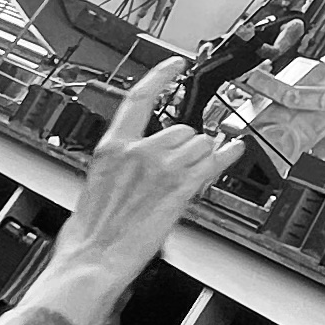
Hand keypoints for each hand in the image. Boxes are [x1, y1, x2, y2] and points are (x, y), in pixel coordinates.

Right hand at [36, 60, 240, 324]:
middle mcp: (138, 151)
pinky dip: (227, 156)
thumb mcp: (97, 185)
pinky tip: (235, 150)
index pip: (139, 99)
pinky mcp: (179, 188)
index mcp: (111, 148)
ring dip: (201, 158)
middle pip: (180, 129)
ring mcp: (160, 168)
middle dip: (186, 146)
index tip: (175, 64)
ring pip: (200, 145)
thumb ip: (120, 167)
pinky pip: (213, 164)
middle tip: (180, 168)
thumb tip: (134, 166)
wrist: (92, 260)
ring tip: (191, 176)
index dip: (160, 76)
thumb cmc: (89, 234)